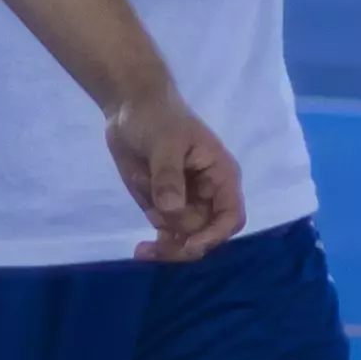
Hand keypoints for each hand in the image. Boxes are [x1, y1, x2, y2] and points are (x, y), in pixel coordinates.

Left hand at [109, 94, 246, 261]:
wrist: (129, 109)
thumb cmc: (157, 117)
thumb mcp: (165, 141)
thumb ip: (168, 175)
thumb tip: (171, 209)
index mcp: (220, 176)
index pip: (231, 216)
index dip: (214, 234)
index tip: (188, 244)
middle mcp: (208, 196)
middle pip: (206, 235)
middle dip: (181, 240)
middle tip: (153, 233)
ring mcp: (185, 204)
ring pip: (185, 240)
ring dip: (164, 242)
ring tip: (141, 223)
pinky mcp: (163, 208)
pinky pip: (167, 237)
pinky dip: (156, 247)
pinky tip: (140, 251)